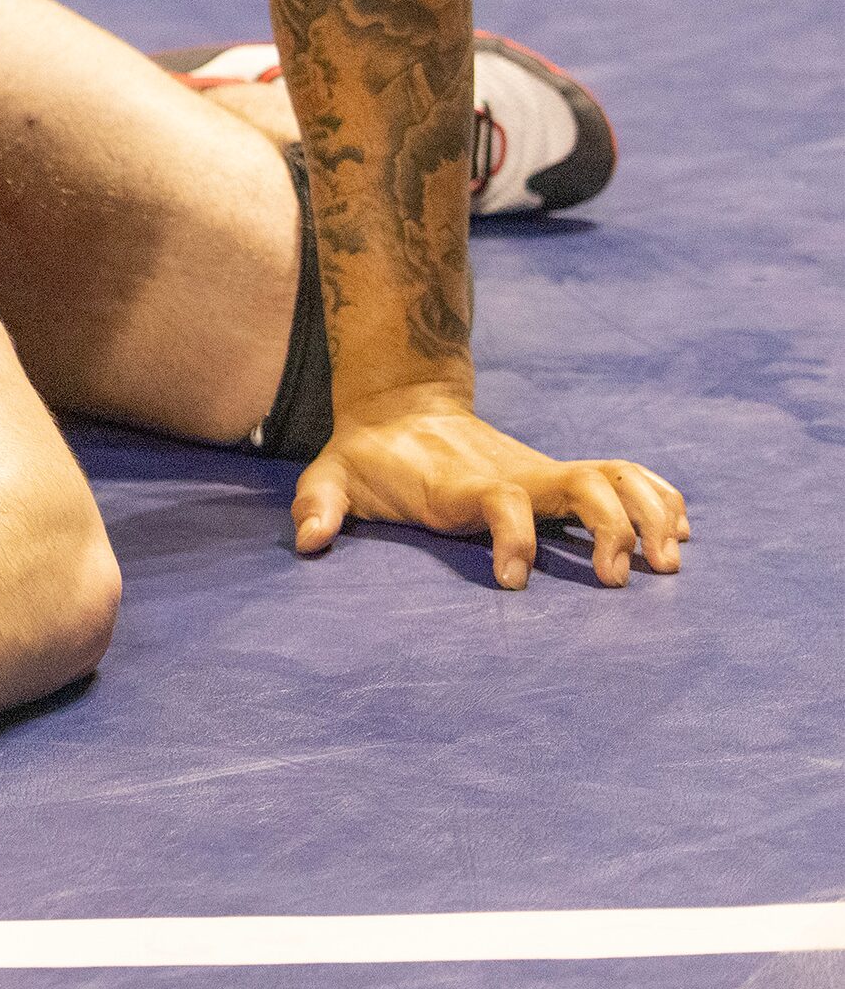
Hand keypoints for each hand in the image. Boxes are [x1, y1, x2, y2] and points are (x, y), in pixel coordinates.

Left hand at [293, 398, 690, 588]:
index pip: (501, 502)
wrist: (403, 406)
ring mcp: (544, 474)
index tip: (514, 581)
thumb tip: (308, 542)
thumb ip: (318, 506)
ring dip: (651, 514)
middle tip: (615, 581)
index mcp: (463, 484)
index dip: (513, 538)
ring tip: (668, 565)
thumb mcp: (332, 476)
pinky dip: (661, 499)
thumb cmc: (370, 457)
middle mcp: (515, 476)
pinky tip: (681, 534)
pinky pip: (627, 478)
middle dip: (611, 529)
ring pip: (618, 477)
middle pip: (584, 484)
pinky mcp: (561, 477)